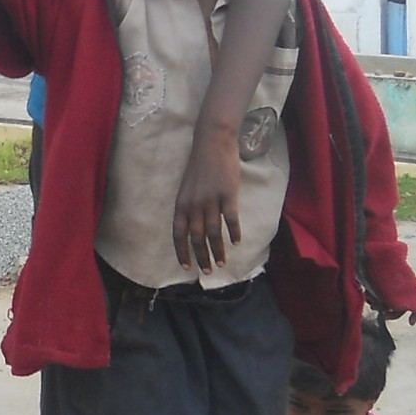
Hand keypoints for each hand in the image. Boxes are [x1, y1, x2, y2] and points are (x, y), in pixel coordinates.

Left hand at [172, 128, 240, 271]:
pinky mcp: (228, 194)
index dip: (182, 251)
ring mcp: (211, 199)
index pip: (178, 233)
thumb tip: (192, 228)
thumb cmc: (200, 166)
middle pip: (197, 237)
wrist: (212, 143)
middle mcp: (194, 204)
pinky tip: (236, 243)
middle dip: (202, 257)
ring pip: (214, 232)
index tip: (186, 267)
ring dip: (218, 251)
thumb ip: (188, 207)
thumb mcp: (187, 188)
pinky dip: (234, 233)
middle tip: (208, 271)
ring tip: (222, 263)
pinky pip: (231, 219)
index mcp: (181, 203)